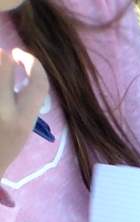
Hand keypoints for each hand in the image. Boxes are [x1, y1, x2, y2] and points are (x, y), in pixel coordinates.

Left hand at [0, 49, 48, 182]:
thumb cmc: (1, 150)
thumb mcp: (21, 131)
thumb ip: (23, 101)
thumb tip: (14, 63)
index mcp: (21, 121)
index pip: (39, 82)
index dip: (33, 62)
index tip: (22, 57)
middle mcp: (3, 109)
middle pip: (3, 58)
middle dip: (3, 58)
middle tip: (2, 67)